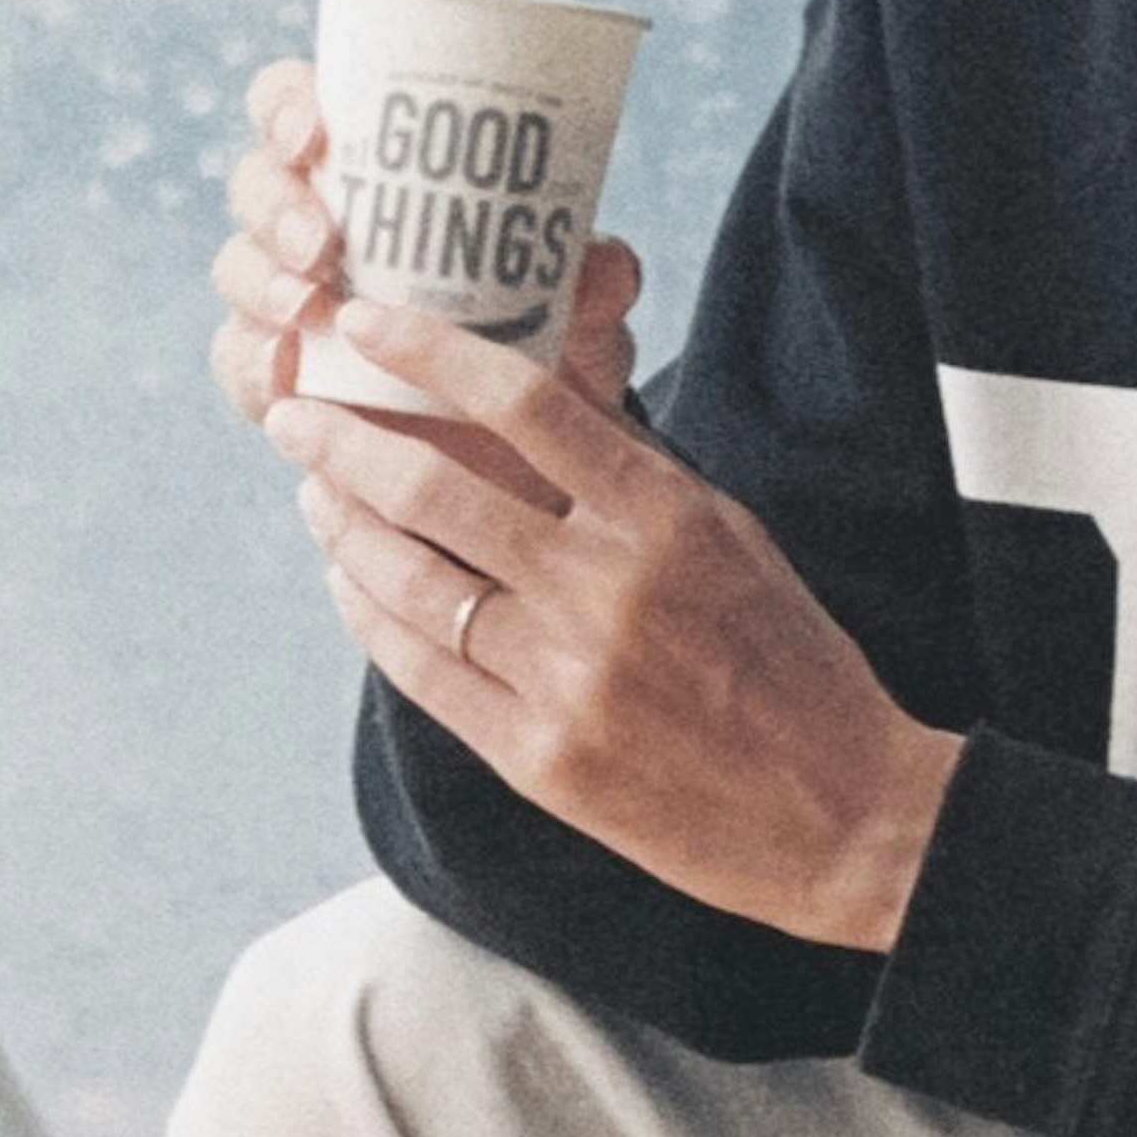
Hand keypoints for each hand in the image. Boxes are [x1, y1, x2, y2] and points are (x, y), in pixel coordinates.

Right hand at [211, 57, 640, 433]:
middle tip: (323, 244)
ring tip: (308, 310)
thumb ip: (597, 279)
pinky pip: (242, 364)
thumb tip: (607, 267)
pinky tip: (287, 375)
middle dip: (276, 206)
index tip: (317, 134)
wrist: (524, 444)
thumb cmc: (542, 337)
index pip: (295, 107)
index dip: (286, 107)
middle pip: (255, 184)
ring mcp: (287, 298)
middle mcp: (312, 223)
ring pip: (238, 268)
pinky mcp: (279, 378)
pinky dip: (256, 367)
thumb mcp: (579, 306)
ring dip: (262, 282)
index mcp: (366, 169)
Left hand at [262, 291, 960, 951]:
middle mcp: (605, 587)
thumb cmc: (787, 657)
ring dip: (346, 527)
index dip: (431, 353)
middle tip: (295, 412)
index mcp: (665, 515)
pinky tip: (349, 579)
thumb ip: (629, 464)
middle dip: (346, 443)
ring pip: (414, 580)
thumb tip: (544, 377)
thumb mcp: (725, 533)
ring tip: (316, 491)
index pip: (526, 402)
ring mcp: (565, 678)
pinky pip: (423, 672)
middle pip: (438, 489)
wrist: (841, 815)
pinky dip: (372, 617)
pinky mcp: (538, 759)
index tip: (368, 321)